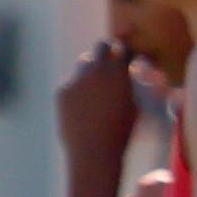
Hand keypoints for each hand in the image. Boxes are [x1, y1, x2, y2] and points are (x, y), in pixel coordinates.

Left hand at [51, 37, 142, 164]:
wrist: (93, 150)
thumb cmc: (121, 131)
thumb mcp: (135, 105)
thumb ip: (130, 84)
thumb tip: (129, 74)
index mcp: (119, 72)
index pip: (124, 48)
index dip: (126, 50)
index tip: (126, 56)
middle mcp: (97, 70)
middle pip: (100, 46)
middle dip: (106, 50)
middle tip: (108, 60)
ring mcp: (77, 79)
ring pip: (83, 62)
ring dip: (90, 68)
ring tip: (95, 87)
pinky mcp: (62, 90)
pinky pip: (71, 82)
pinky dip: (77, 88)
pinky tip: (81, 105)